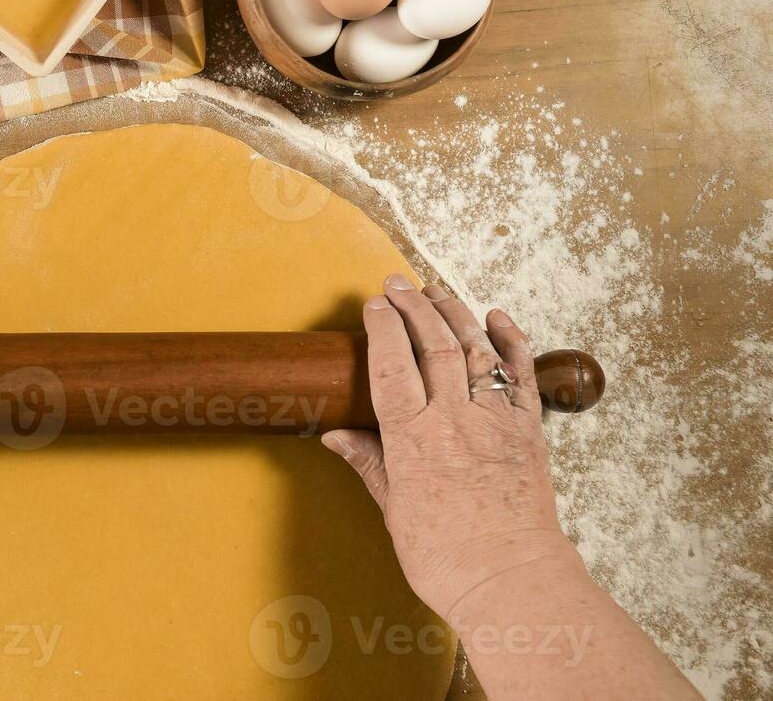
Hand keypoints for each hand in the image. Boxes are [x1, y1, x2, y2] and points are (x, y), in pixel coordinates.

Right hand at [321, 274, 579, 621]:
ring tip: (436, 289)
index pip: (392, 364)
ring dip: (455, 313)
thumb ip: (370, 463)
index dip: (382, 327)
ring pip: (476, 350)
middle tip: (397, 284)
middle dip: (413, 307)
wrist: (512, 582)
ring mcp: (496, 422)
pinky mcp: (529, 431)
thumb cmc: (447, 557)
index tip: (373, 305)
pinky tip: (498, 317)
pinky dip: (512, 341)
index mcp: (414, 439)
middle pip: (434, 345)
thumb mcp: (394, 511)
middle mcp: (455, 420)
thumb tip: (337, 435)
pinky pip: (523, 375)